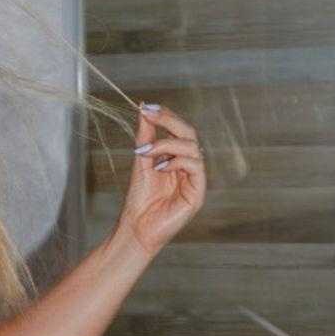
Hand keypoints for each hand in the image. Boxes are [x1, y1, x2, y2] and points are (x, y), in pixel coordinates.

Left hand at [117, 102, 205, 256]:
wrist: (136, 228)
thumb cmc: (139, 199)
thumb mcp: (141, 161)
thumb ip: (146, 136)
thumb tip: (144, 109)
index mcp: (178, 157)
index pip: (179, 130)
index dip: (166, 116)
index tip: (147, 107)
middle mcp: (189, 166)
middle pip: (189, 133)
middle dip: (170, 121)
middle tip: (150, 113)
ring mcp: (195, 179)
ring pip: (192, 148)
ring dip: (167, 144)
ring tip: (146, 152)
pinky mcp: (198, 192)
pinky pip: (195, 166)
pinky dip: (176, 162)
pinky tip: (159, 167)